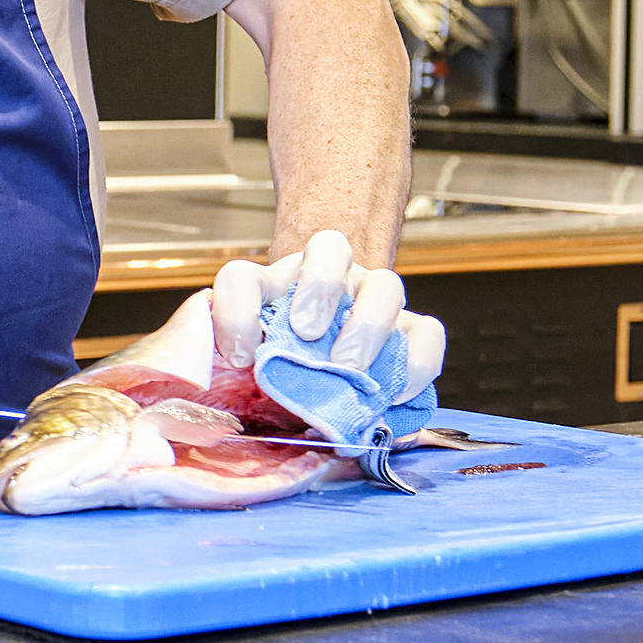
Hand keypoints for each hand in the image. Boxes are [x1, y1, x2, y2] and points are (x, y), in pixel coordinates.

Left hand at [208, 228, 445, 403]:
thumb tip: (216, 383)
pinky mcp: (412, 330)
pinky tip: (393, 393)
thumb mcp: (254, 367)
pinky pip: (427, 332)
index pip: (243, 278)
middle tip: (306, 333)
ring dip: (368, 324)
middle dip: (318, 288)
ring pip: (385, 284)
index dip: (236, 309)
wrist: (330, 373)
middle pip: (330, 248)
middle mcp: (326, 280)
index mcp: (271, 288)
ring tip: (350, 367)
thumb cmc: (286, 369)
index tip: (239, 356)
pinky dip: (415, 362)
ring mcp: (373, 299)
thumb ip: (233, 368)